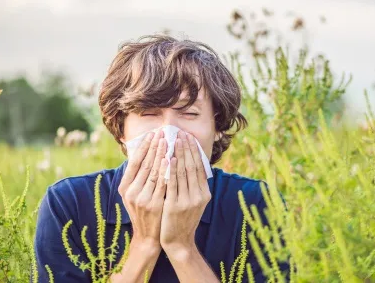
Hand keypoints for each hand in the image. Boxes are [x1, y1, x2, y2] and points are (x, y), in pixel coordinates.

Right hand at [118, 129, 167, 248]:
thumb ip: (137, 177)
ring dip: (161, 154)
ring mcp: (142, 199)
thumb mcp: (134, 195)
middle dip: (154, 147)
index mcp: (124, 187)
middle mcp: (131, 192)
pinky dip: (166, 170)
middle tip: (162, 132)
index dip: (143, 147)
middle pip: (144, 164)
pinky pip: (162, 183)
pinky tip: (171, 159)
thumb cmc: (143, 211)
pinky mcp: (154, 204)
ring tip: (168, 141)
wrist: (148, 236)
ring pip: (153, 172)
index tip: (151, 134)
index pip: (134, 162)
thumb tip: (143, 153)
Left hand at [160, 131, 211, 253]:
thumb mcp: (194, 202)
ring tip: (174, 140)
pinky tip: (170, 158)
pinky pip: (173, 183)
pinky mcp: (175, 205)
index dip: (194, 151)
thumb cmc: (183, 218)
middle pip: (192, 166)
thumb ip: (193, 185)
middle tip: (181, 133)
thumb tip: (191, 164)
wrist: (178, 241)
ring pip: (183, 172)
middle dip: (186, 148)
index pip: (199, 167)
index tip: (189, 137)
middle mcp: (199, 196)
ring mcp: (188, 201)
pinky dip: (172, 169)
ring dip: (179, 154)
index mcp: (204, 193)